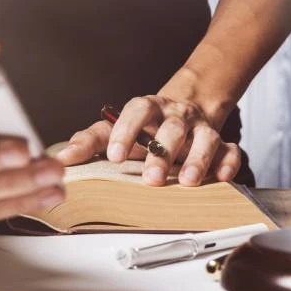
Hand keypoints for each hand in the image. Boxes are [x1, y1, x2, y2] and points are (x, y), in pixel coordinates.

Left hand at [57, 96, 240, 186]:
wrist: (185, 109)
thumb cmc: (145, 127)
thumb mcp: (115, 129)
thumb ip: (89, 142)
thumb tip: (61, 158)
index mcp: (148, 109)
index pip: (137, 110)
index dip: (125, 130)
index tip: (113, 156)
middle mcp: (176, 116)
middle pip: (172, 128)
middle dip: (163, 153)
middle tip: (152, 178)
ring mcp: (200, 129)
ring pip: (204, 138)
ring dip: (197, 159)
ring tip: (188, 181)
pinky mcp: (220, 144)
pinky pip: (229, 150)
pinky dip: (227, 162)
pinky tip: (221, 177)